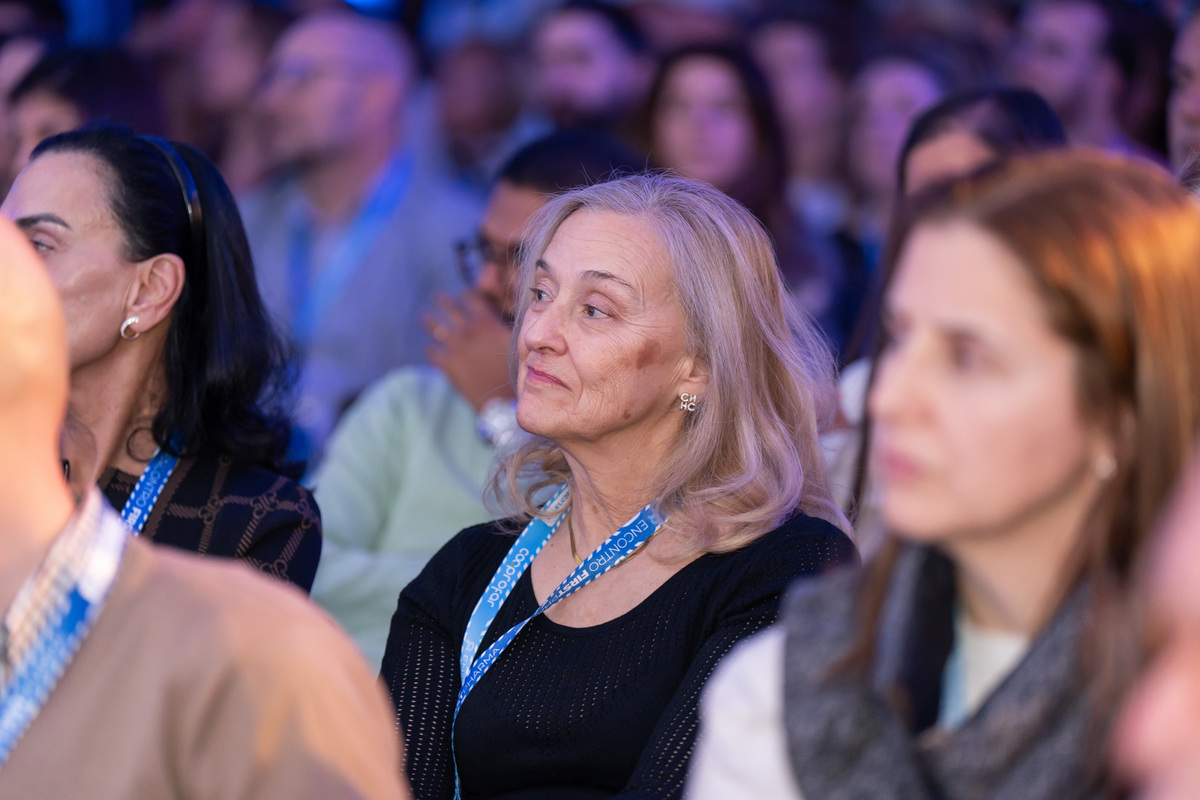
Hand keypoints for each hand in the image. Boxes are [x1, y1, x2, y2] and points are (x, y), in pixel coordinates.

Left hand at [423, 290, 515, 411]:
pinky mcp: (447, 366)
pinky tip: (429, 349)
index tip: (463, 294)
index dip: (467, 295)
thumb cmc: (515, 372)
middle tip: (437, 296)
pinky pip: (433, 353)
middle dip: (443, 301)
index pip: (472, 300)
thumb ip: (504, 328)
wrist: (503, 400)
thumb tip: (501, 318)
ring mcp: (455, 348)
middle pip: (450, 309)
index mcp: (486, 323)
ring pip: (435, 328)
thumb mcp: (515, 344)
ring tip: (424, 317)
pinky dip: (430, 350)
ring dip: (430, 320)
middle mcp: (468, 332)